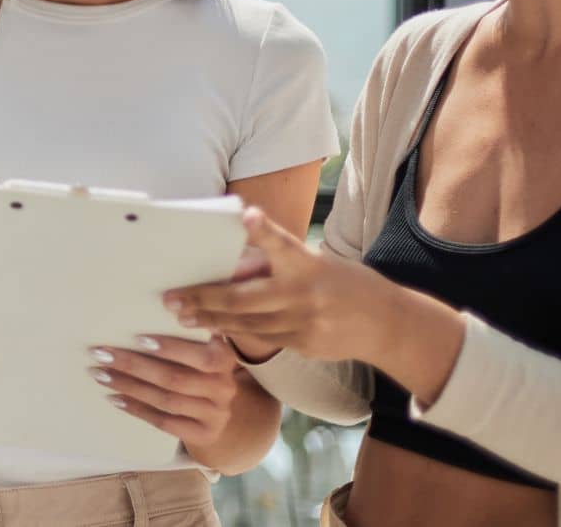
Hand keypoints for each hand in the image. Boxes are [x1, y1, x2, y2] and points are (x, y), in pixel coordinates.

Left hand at [88, 336, 238, 447]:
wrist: (222, 407)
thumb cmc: (204, 365)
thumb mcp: (206, 344)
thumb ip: (193, 329)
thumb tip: (170, 304)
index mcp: (224, 360)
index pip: (200, 356)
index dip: (170, 348)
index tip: (139, 338)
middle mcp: (223, 388)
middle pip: (174, 378)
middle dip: (133, 365)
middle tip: (100, 354)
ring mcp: (214, 415)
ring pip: (164, 400)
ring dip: (128, 386)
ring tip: (100, 374)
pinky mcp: (202, 434)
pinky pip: (163, 422)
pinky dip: (136, 409)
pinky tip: (114, 398)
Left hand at [164, 207, 387, 363]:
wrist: (388, 324)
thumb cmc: (345, 283)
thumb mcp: (317, 263)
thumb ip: (280, 263)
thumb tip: (235, 263)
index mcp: (309, 264)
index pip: (282, 242)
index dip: (263, 229)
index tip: (245, 214)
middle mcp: (305, 294)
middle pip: (244, 298)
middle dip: (203, 299)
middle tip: (171, 298)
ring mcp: (304, 324)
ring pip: (246, 324)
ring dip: (210, 320)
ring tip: (182, 316)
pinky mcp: (304, 345)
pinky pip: (262, 339)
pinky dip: (235, 334)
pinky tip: (213, 330)